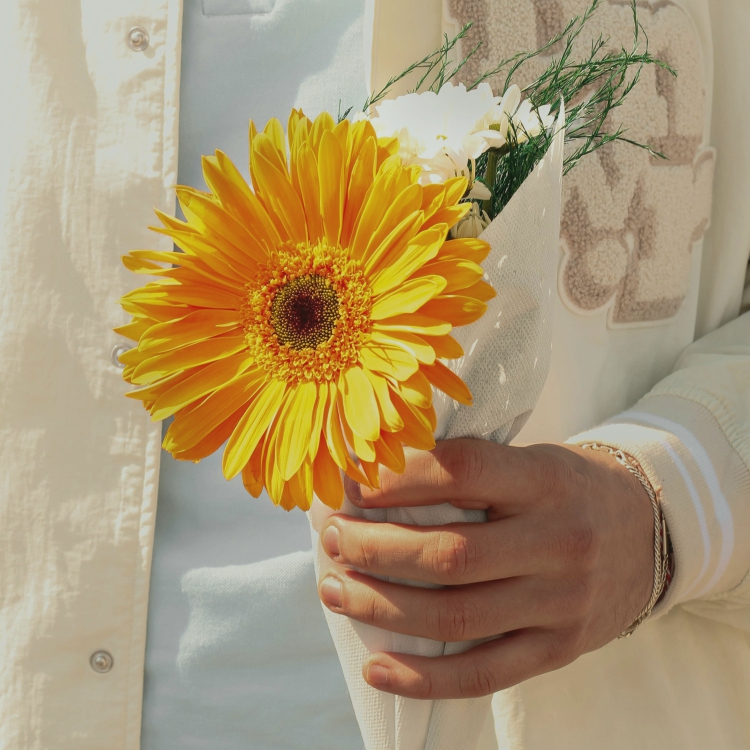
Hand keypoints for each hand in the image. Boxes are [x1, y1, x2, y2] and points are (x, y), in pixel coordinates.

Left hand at [316, 439, 653, 699]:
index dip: (399, 479)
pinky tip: (378, 668)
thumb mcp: (531, 459)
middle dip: (375, 550)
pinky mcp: (559, 648)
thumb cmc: (569, 488)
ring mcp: (560, 602)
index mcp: (545, 480)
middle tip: (333, 541)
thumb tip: (375, 481)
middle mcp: (557, 541)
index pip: (462, 472)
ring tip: (336, 592)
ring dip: (383, 609)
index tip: (353, 486)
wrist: (649, 530)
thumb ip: (469, 471)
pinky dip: (424, 678)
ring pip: (457, 616)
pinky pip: (485, 673)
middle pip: (450, 555)